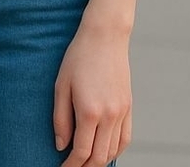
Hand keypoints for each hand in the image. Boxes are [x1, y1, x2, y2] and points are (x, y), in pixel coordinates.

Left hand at [53, 22, 131, 166]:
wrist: (105, 36)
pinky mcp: (129, 106)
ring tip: (86, 161)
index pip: (82, 152)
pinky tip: (105, 151)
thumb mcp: (61, 85)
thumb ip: (60, 119)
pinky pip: (126, 138)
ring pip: (113, 151)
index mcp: (89, 111)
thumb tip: (61, 146)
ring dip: (100, 161)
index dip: (71, 165)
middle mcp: (109, 115)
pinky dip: (116, 150)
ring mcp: (122, 112)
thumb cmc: (79, 57)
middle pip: (99, 157)